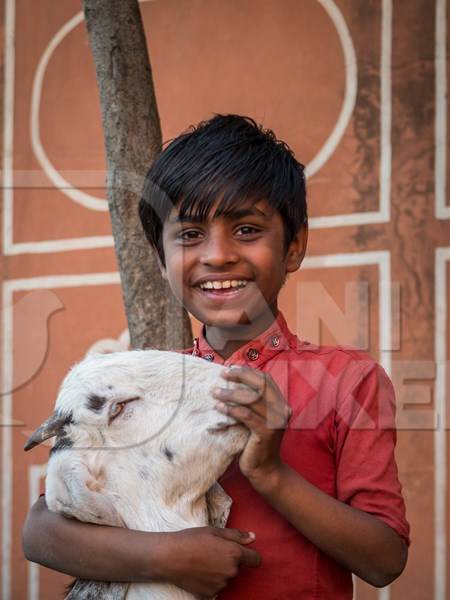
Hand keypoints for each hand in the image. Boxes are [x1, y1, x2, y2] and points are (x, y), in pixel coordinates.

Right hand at [164, 527, 259, 596]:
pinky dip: (210, 580)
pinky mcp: (210, 594)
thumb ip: (237, 535)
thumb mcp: (215, 531)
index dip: (251, 555)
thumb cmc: (192, 539)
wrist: (169, 557)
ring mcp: (220, 585)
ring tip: (203, 561)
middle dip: (229, 560)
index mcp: (234, 553)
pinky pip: (216, 587)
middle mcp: (231, 571)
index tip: (243, 553)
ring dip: (220, 571)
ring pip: (226, 577)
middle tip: (212, 551)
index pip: (256, 560)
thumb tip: (253, 537)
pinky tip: (199, 572)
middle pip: (238, 567)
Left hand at [211, 366, 291, 487]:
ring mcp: (275, 422)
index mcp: (280, 403)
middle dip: (240, 376)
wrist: (264, 469)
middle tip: (223, 374)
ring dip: (230, 393)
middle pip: (260, 385)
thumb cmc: (255, 442)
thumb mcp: (257, 418)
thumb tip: (232, 381)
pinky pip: (246, 416)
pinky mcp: (266, 433)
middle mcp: (282, 410)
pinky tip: (218, 407)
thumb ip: (252, 402)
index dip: (248, 371)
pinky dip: (231, 409)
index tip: (231, 367)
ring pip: (251, 399)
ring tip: (214, 391)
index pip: (266, 379)